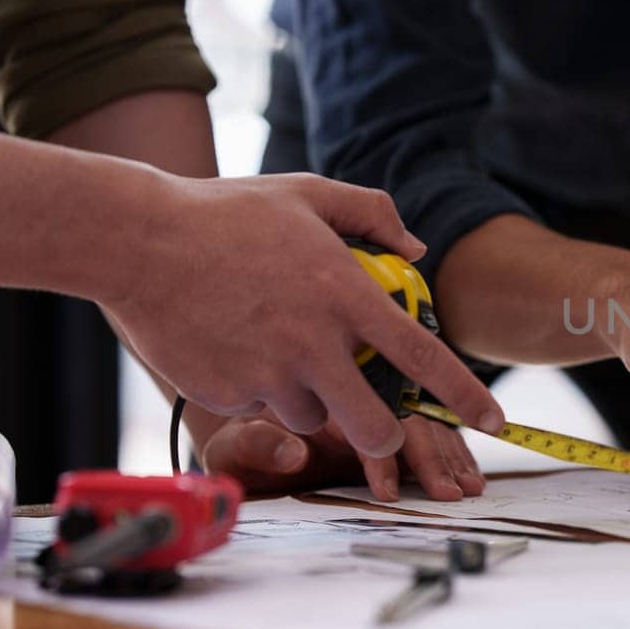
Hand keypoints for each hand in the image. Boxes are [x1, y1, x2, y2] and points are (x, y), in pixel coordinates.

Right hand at [105, 172, 503, 457]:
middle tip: (378, 422)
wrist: (135, 240)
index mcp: (345, 295)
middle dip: (385, 435)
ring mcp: (269, 374)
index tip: (494, 421)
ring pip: (314, 419)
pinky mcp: (227, 393)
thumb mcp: (307, 193)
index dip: (466, 396)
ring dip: (312, 400)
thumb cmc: (226, 213)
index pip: (423, 358)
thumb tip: (416, 246)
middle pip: (375, 425)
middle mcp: (314, 343)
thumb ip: (372, 213)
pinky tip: (235, 344)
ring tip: (278, 348)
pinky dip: (262, 390)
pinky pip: (263, 409)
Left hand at [198, 413, 484, 501]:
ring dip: (452, 453)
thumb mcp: (229, 444)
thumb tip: (295, 455)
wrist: (235, 411)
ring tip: (470, 487)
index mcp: (323, 382)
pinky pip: (431, 427)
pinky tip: (470, 474)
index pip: (365, 414)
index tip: (386, 491)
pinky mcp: (391, 417)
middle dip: (432, 455)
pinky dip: (453, 450)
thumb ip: (255, 445)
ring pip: (426, 418)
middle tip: (448, 492)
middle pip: (408, 412)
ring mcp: (379, 400)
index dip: (381, 455)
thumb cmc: (233, 438)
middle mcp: (359, 385)